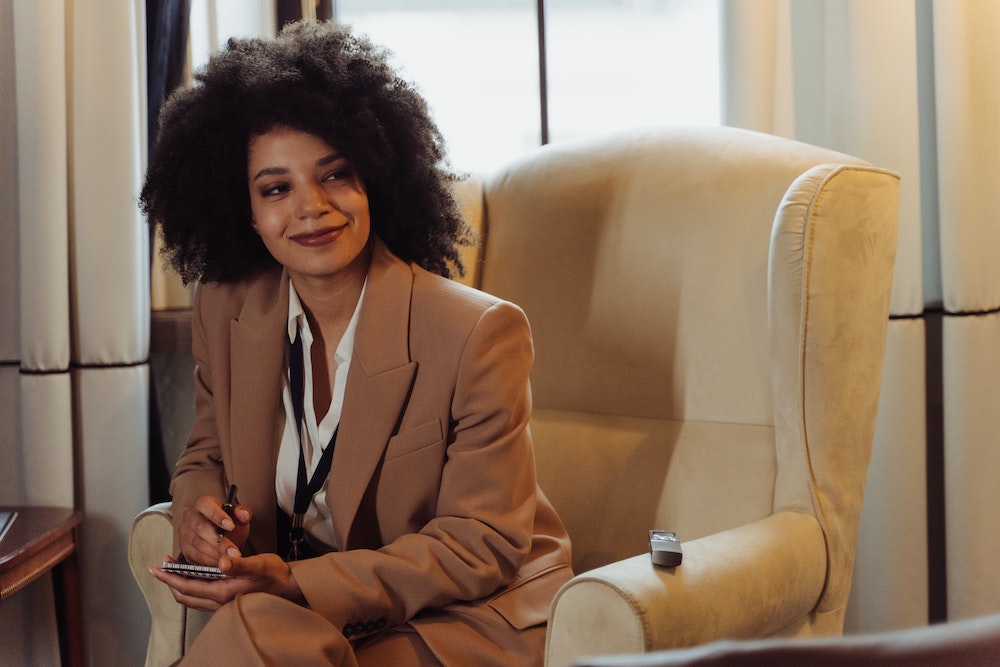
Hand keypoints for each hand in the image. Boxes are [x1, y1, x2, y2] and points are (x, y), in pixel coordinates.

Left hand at [149, 553, 303, 610]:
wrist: (288, 587)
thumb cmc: (274, 574)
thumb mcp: (258, 564)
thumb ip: (239, 564)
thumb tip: (222, 562)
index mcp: (222, 592)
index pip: (187, 587)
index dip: (170, 577)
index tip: (156, 567)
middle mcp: (219, 601)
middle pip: (185, 595)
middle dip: (170, 581)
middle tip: (160, 567)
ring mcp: (222, 604)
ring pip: (191, 598)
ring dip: (179, 584)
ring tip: (173, 569)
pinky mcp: (227, 601)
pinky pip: (200, 597)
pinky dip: (191, 586)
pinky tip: (194, 575)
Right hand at [178, 494, 251, 565]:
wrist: (222, 535)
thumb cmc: (229, 523)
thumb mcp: (238, 515)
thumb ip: (243, 512)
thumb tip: (244, 515)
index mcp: (202, 503)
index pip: (206, 505)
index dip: (218, 516)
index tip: (231, 526)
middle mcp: (190, 516)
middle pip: (201, 528)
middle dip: (219, 542)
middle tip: (233, 551)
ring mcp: (184, 533)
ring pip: (197, 544)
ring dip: (215, 554)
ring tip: (230, 560)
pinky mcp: (184, 549)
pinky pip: (194, 557)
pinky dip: (209, 562)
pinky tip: (221, 564)